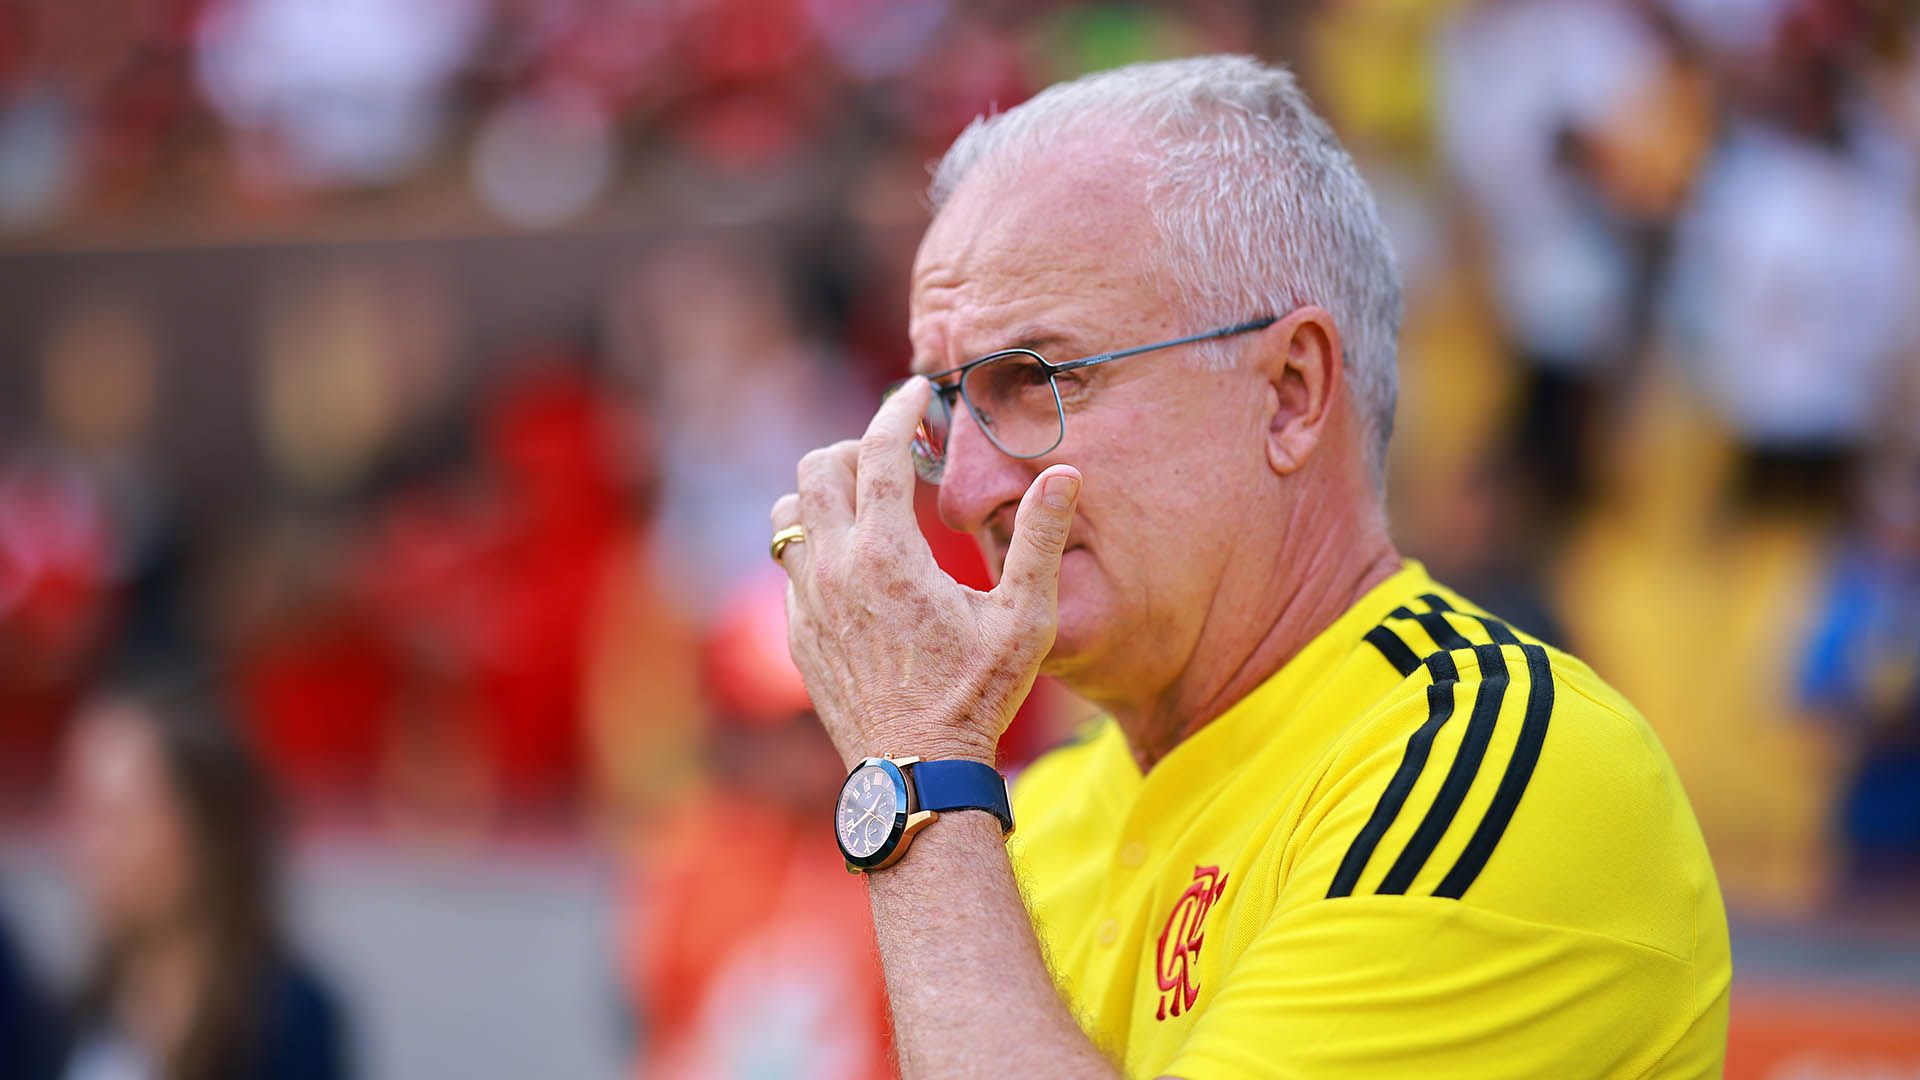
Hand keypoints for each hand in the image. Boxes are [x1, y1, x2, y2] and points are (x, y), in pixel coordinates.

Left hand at [771, 377, 1081, 767]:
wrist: (919, 772)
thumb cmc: (978, 696)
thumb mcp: (1025, 618)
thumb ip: (1040, 540)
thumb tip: (1064, 474)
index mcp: (889, 555)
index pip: (875, 451)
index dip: (896, 410)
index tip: (914, 392)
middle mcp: (836, 569)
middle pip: (817, 469)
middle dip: (855, 447)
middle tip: (894, 455)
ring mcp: (808, 603)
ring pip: (788, 514)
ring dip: (822, 494)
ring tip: (865, 502)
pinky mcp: (798, 634)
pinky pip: (789, 566)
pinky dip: (814, 544)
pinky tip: (855, 563)